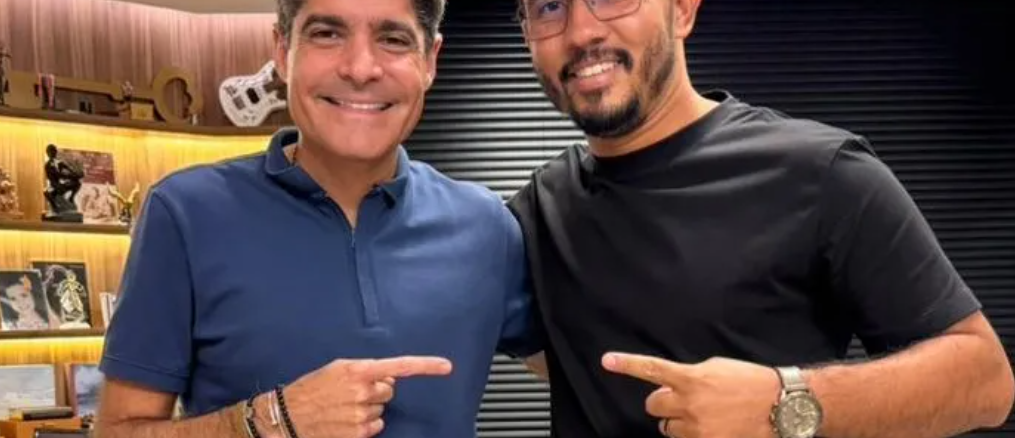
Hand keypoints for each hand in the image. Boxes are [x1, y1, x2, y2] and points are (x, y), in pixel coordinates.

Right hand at [280, 356, 452, 437]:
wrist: (288, 416)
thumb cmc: (312, 389)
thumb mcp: (337, 369)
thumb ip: (366, 370)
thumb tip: (390, 378)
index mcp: (358, 370)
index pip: (400, 366)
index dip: (426, 366)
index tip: (446, 367)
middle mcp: (363, 391)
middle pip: (389, 390)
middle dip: (376, 391)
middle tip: (352, 393)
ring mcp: (361, 414)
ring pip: (381, 409)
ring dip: (367, 408)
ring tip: (343, 407)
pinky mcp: (359, 433)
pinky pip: (376, 426)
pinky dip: (364, 424)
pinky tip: (345, 420)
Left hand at [602, 352, 780, 437]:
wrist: (781, 406)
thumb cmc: (751, 381)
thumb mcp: (716, 368)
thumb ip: (690, 376)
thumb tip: (674, 384)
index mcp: (691, 378)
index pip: (651, 369)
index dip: (627, 365)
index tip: (607, 361)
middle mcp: (689, 404)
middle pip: (654, 407)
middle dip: (664, 405)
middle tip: (684, 402)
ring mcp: (697, 428)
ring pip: (668, 429)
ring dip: (679, 424)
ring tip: (704, 417)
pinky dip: (695, 436)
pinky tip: (713, 428)